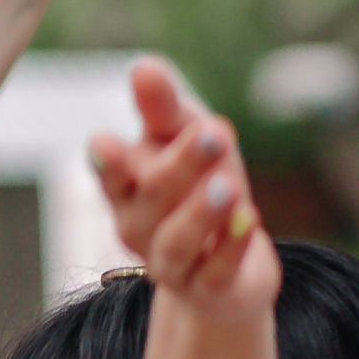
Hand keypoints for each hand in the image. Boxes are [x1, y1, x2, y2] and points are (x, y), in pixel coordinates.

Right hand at [90, 59, 280, 319]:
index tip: (107, 144)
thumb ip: (164, 108)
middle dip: (181, 166)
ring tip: (228, 186)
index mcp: (127, 189)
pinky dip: (232, 249)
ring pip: (176, 243)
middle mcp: (139, 228)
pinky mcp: (208, 291)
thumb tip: (144, 67)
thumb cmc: (198, 187)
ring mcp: (171, 264)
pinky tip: (251, 221)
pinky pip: (215, 273)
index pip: (111, 175)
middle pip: (151, 200)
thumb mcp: (185, 138)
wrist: (226, 265)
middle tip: (215, 132)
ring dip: (201, 213)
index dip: (109, 164)